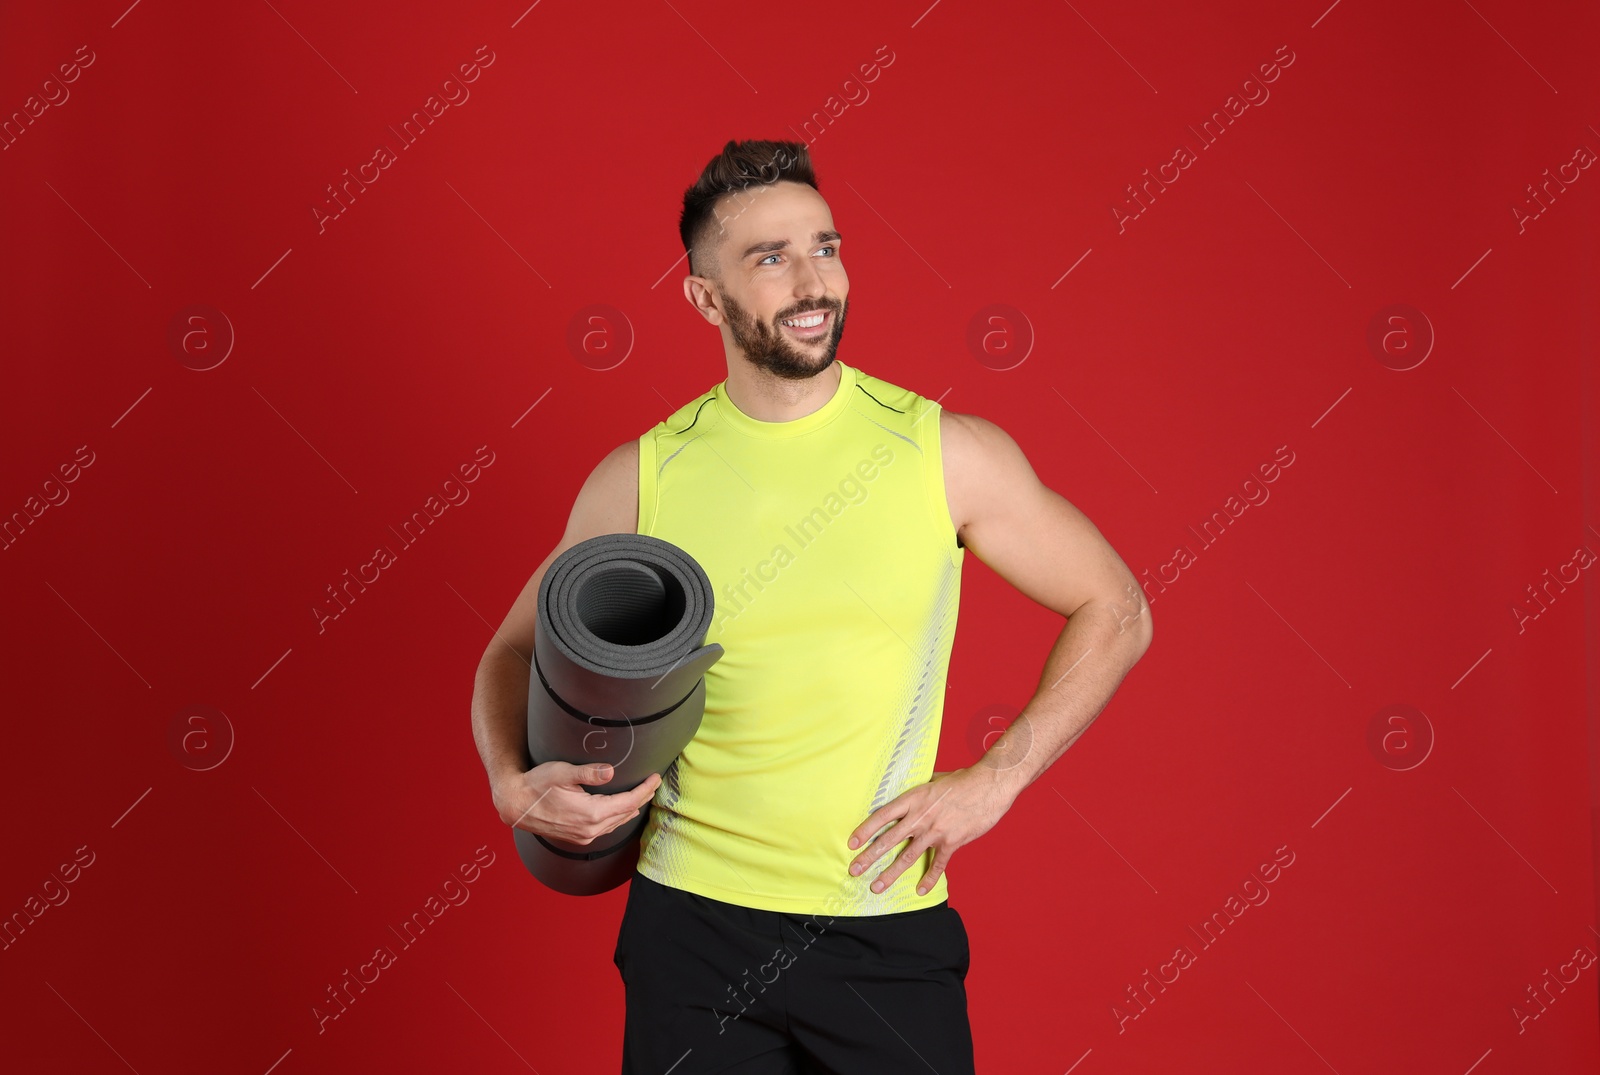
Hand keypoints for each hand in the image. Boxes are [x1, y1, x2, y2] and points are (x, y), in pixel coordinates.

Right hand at [492, 761, 660, 845]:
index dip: (644, 789)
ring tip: (643, 795)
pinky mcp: (578, 837)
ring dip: (631, 808)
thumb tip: (611, 771)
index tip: (655, 778)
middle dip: (642, 798)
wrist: (515, 804)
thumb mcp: (563, 772)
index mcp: (591, 813)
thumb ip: (589, 773)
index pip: (628, 802)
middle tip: (654, 783)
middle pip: (626, 813)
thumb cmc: (537, 785)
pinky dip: (618, 817)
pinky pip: (606, 828)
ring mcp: (584, 836)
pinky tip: (622, 810)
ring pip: (617, 823)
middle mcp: (590, 829)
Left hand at [845, 767, 1017, 896]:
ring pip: (908, 856)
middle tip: (854, 870)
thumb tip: (910, 797)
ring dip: (890, 873)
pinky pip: (937, 864)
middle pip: (889, 840)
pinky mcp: (952, 842)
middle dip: (869, 857)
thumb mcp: (934, 780)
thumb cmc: (962, 779)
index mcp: (913, 798)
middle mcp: (920, 816)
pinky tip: (920, 890)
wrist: (989, 784)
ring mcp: (935, 831)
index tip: (852, 843)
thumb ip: (920, 792)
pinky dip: (929, 878)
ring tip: (876, 886)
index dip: (865, 830)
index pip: (882, 816)